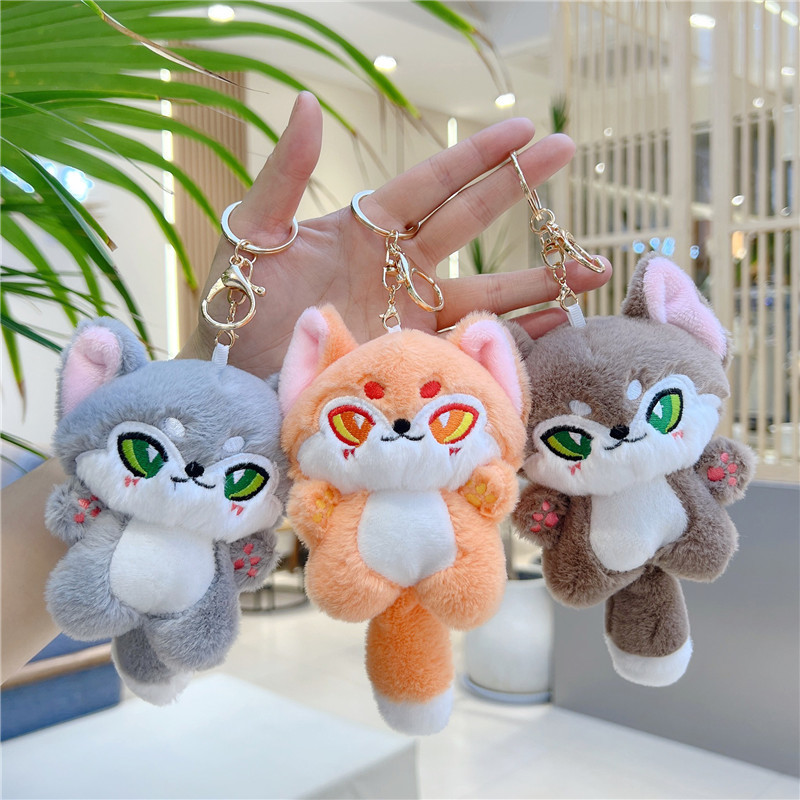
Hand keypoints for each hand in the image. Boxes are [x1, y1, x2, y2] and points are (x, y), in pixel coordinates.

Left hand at [183, 92, 610, 376]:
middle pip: (469, 221)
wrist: (239, 379)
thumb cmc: (240, 308)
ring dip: (542, 279)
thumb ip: (283, 175)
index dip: (477, 155)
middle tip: (569, 150)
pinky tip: (560, 327)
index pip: (430, 183)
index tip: (525, 127)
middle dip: (518, 185)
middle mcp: (398, 268)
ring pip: (488, 292)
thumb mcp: (254, 238)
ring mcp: (413, 317)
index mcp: (365, 229)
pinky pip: (475, 346)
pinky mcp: (418, 360)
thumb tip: (305, 102)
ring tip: (597, 269)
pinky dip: (519, 338)